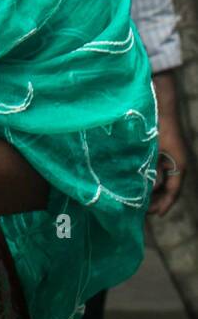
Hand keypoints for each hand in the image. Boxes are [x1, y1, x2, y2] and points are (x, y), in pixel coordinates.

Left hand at [150, 72, 187, 216]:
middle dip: (157, 200)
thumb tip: (145, 190)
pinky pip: (160, 169)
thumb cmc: (156, 126)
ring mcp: (172, 156)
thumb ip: (150, 171)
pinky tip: (140, 180)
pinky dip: (153, 177)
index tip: (153, 215)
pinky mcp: (165, 150)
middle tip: (142, 210)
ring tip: (140, 198)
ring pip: (164, 179)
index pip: (173, 193)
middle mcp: (178, 163)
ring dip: (154, 188)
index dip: (163, 205)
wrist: (160, 103)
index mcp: (178, 166)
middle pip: (169, 188)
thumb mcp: (152, 152)